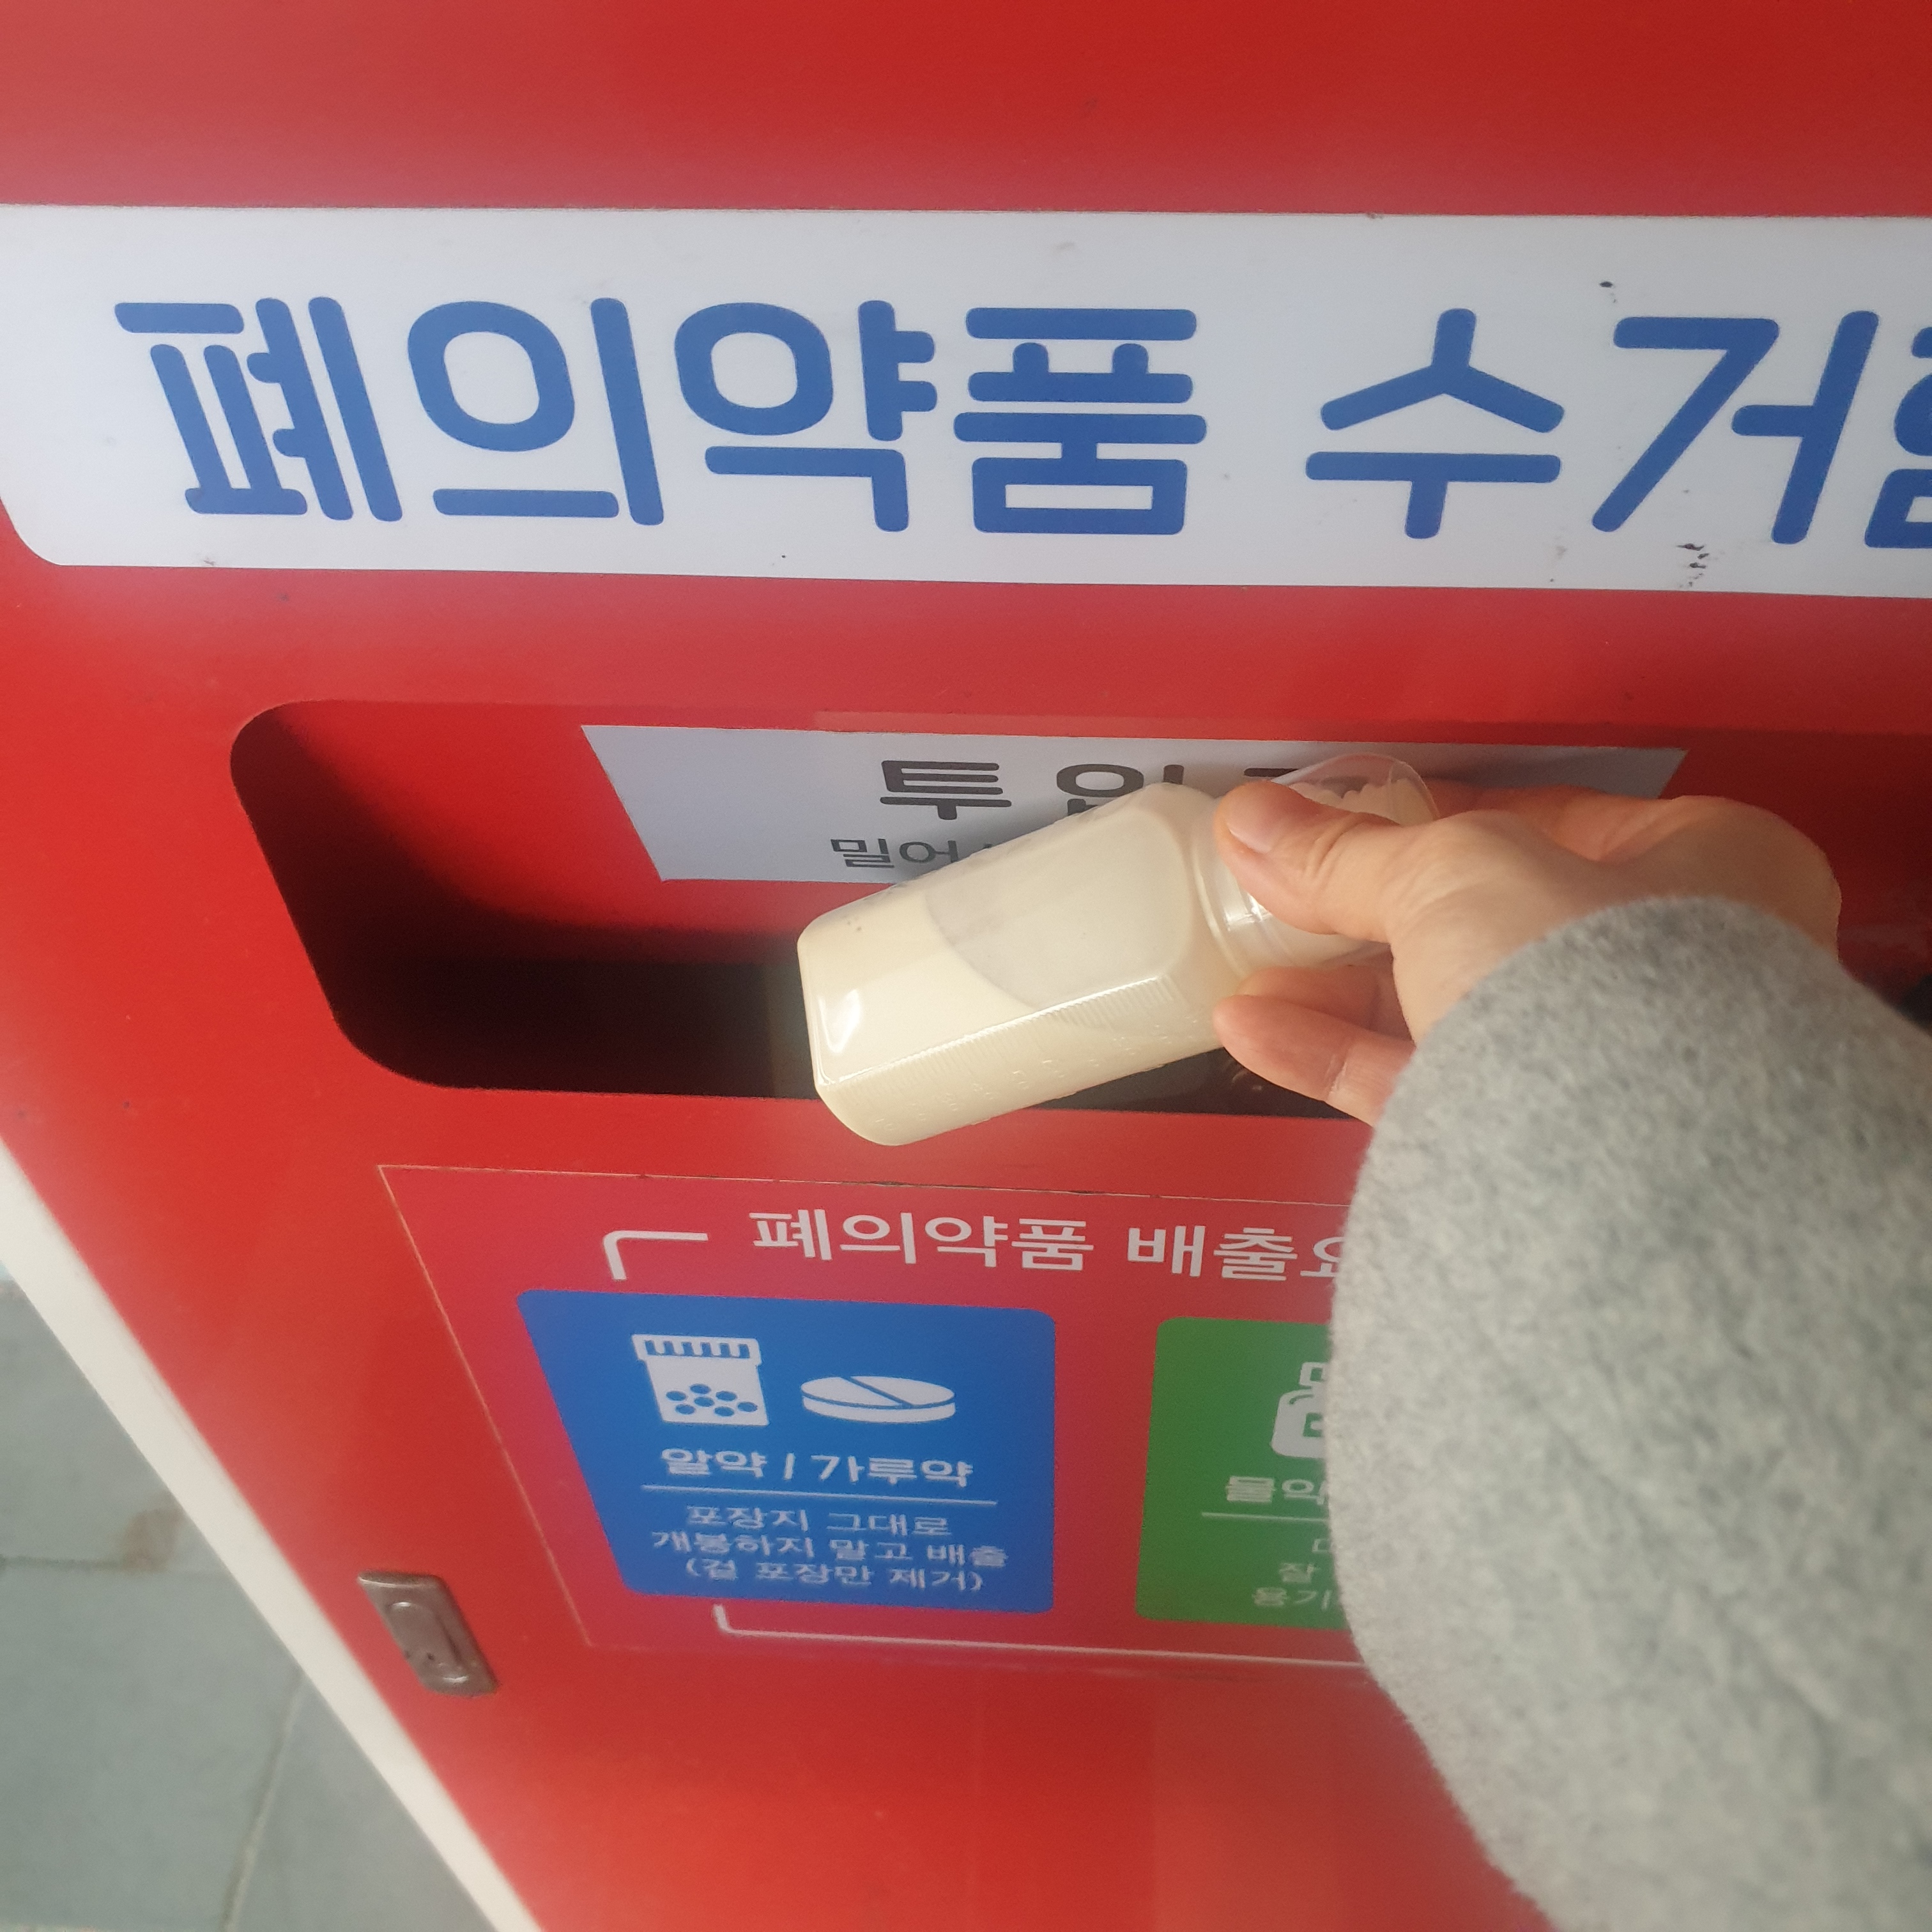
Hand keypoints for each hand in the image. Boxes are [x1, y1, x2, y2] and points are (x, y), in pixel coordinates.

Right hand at [1210, 782, 1840, 1123]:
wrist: (1637, 1173)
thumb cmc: (1594, 971)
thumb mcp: (1454, 876)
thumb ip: (1350, 854)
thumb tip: (1250, 819)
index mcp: (1710, 864)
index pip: (1560, 818)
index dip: (1442, 814)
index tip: (1351, 821)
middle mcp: (1682, 971)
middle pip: (1499, 927)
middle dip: (1371, 919)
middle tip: (1281, 902)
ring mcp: (1622, 1075)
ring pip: (1463, 1018)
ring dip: (1344, 995)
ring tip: (1245, 977)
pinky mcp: (1558, 1158)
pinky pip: (1441, 1095)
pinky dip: (1349, 1060)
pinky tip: (1257, 1034)